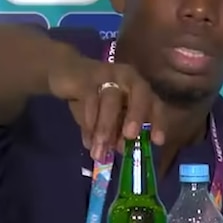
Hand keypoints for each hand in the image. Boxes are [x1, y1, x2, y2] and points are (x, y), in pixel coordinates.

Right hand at [48, 55, 165, 160]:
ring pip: (111, 99)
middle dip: (136, 115)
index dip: (158, 121)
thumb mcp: (106, 117)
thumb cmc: (92, 98)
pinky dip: (89, 120)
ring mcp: (107, 74)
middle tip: (130, 136)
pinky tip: (87, 138)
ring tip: (99, 150)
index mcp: (137, 88)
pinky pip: (90, 98)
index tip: (157, 141)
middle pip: (140, 93)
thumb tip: (120, 149)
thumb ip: (115, 131)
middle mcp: (127, 77)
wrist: (63, 72)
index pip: (154, 103)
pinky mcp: (85, 77)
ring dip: (106, 126)